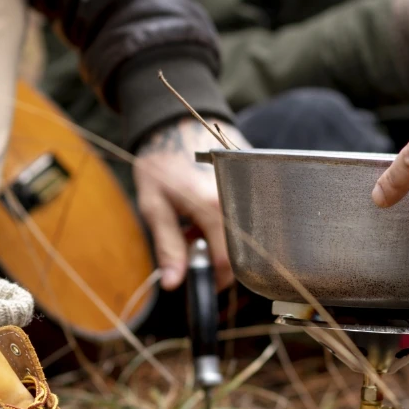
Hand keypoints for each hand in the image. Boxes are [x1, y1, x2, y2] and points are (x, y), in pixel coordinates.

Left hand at [134, 118, 250, 290]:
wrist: (173, 123)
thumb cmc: (161, 163)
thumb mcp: (155, 207)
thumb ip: (168, 247)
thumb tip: (174, 284)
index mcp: (213, 207)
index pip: (228, 260)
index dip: (218, 279)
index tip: (204, 282)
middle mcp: (239, 198)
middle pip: (241, 249)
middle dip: (218, 258)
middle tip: (193, 245)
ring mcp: (250, 188)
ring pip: (246, 233)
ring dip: (222, 239)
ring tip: (196, 225)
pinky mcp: (254, 181)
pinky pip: (249, 214)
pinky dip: (228, 222)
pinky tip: (207, 211)